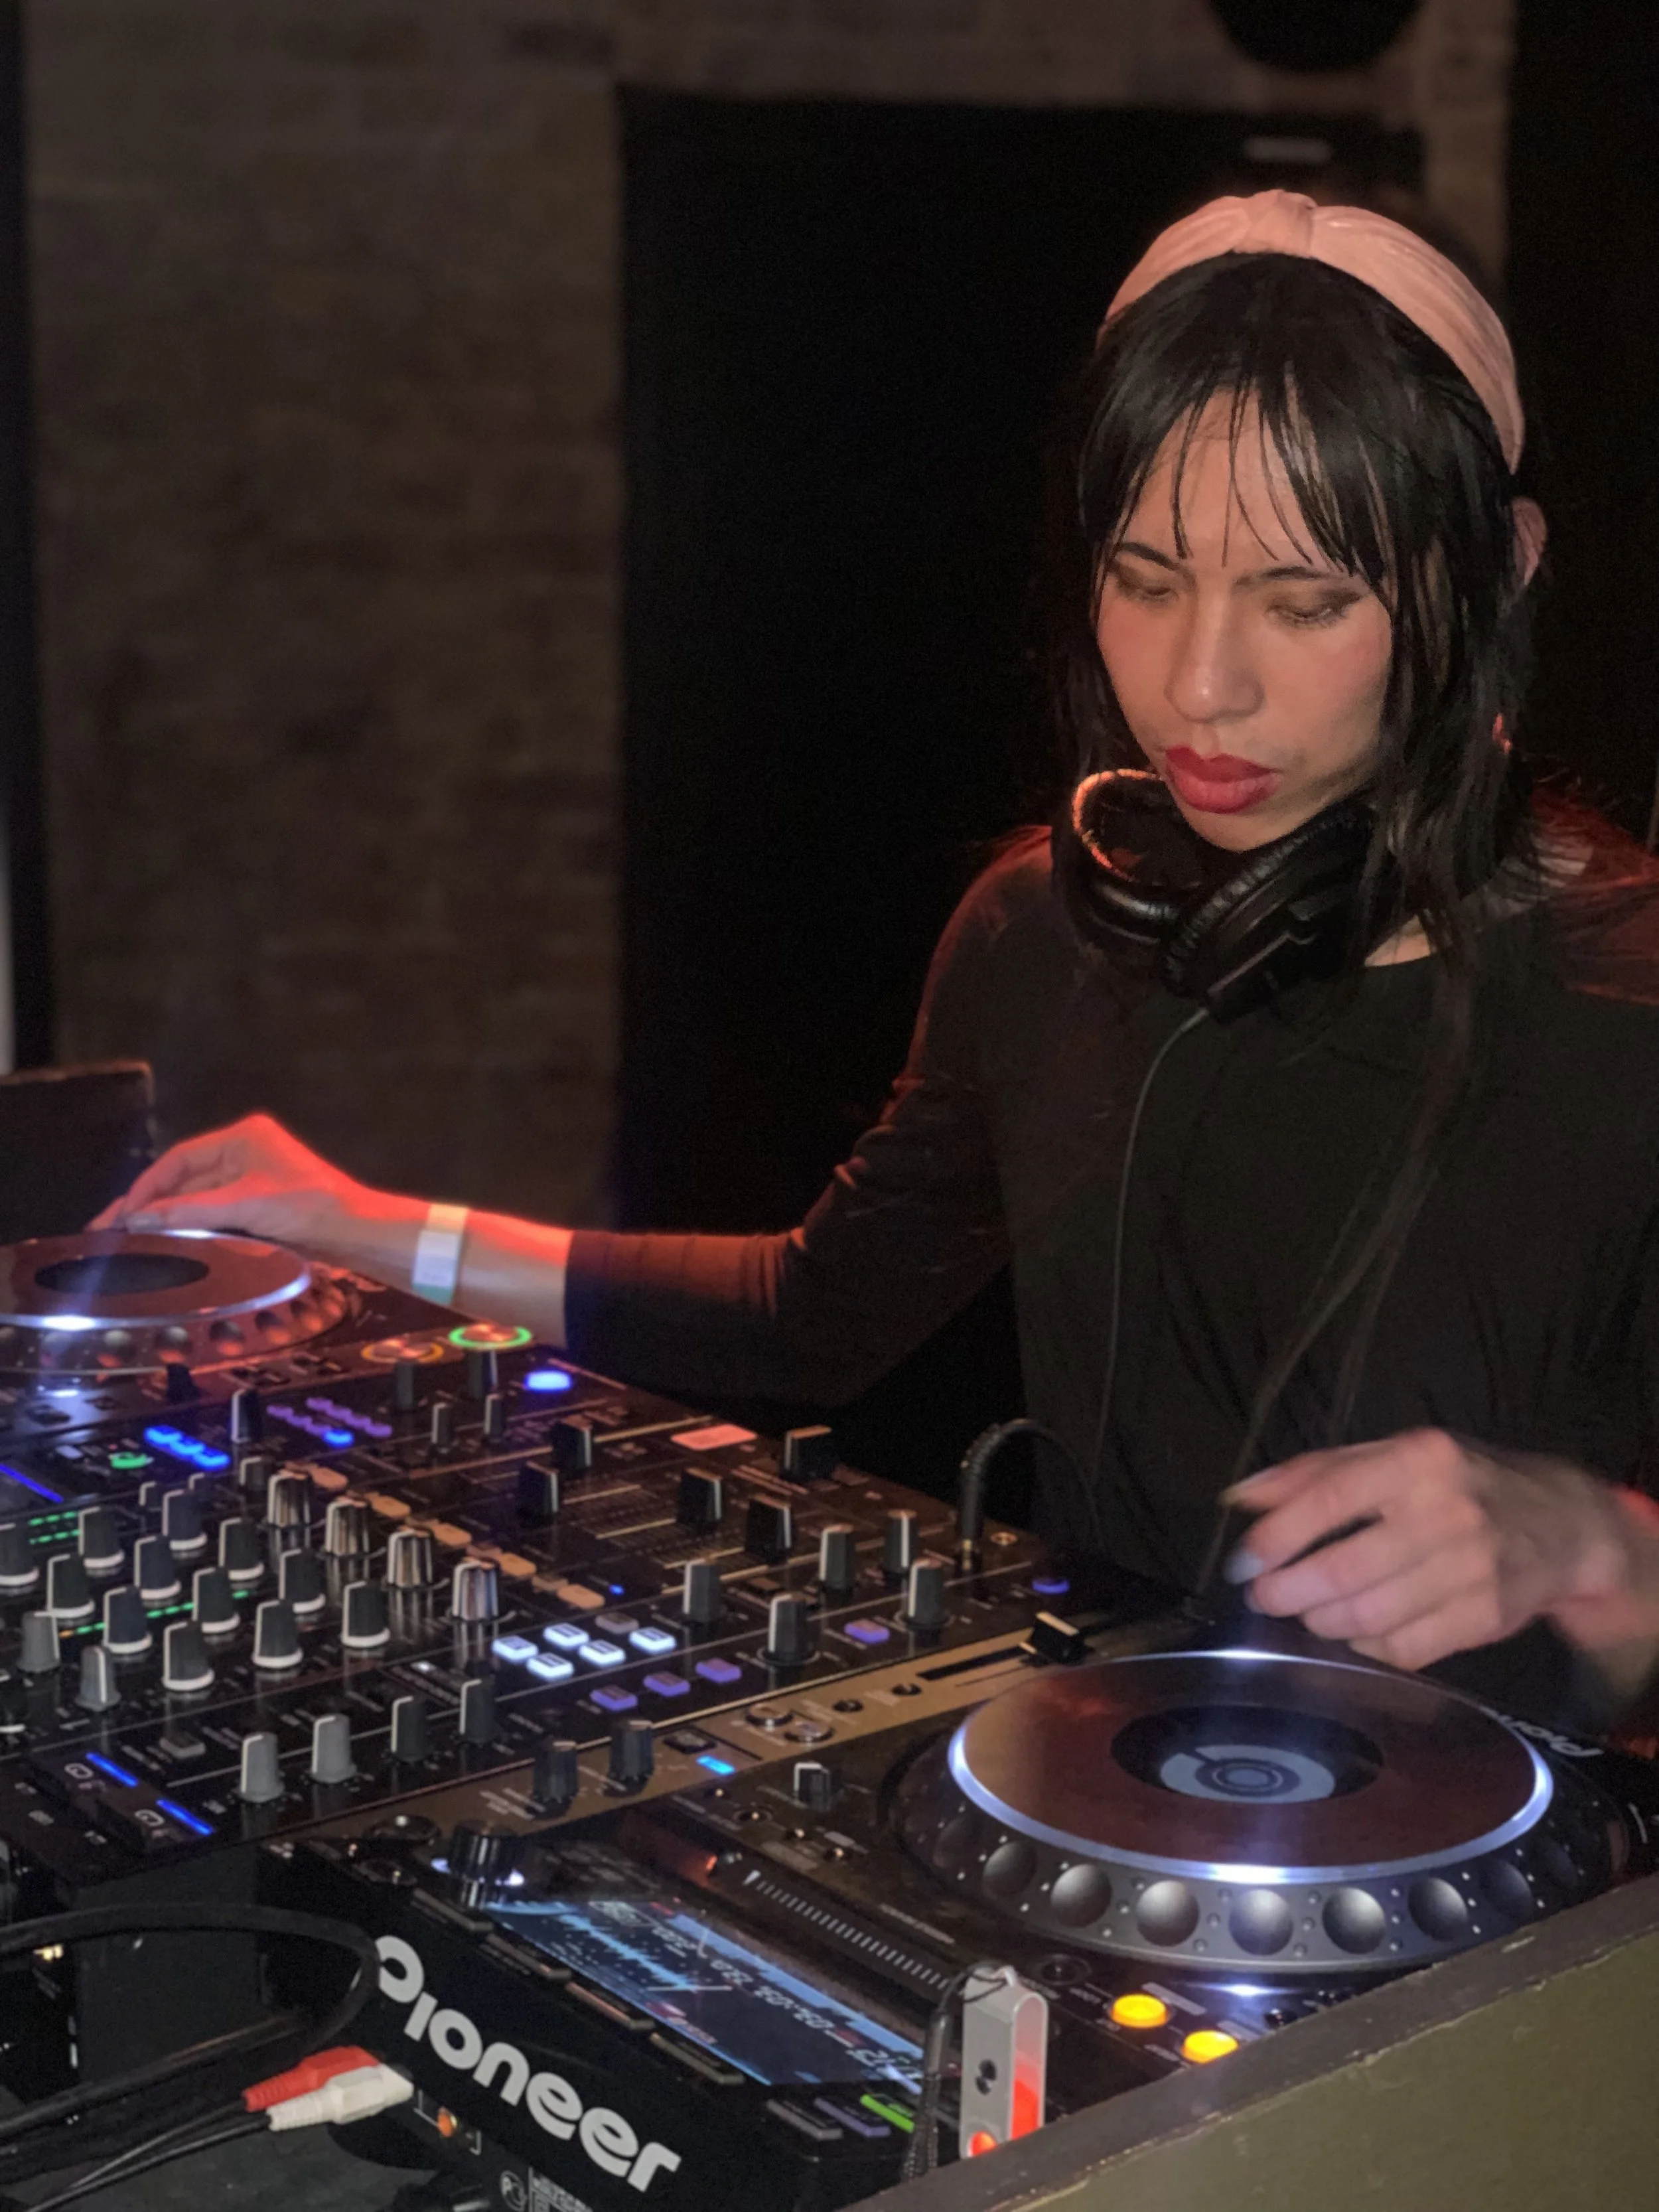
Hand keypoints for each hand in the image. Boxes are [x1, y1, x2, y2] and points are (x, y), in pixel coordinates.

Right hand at [89, 1112, 418, 1266]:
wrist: (357, 1231)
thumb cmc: (309, 1207)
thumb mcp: (245, 1205)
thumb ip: (190, 1211)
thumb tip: (139, 1219)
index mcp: (243, 1138)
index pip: (179, 1159)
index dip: (146, 1187)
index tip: (120, 1215)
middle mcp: (245, 1152)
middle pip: (185, 1180)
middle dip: (150, 1205)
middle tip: (110, 1231)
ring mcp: (253, 1178)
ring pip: (197, 1200)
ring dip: (168, 1219)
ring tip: (131, 1242)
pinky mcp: (260, 1205)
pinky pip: (215, 1214)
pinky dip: (191, 1228)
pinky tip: (169, 1245)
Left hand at [1222, 1427, 1656, 1671]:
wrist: (1562, 1525)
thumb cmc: (1459, 1484)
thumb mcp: (1393, 1457)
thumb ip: (1316, 1472)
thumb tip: (1241, 1497)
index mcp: (1417, 1460)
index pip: (1329, 1499)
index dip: (1277, 1537)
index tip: (1243, 1563)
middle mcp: (1446, 1512)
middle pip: (1344, 1568)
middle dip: (1288, 1591)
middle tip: (1265, 1596)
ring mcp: (1471, 1569)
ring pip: (1369, 1616)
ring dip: (1322, 1622)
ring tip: (1308, 1612)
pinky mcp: (1485, 1617)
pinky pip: (1404, 1649)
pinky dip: (1367, 1649)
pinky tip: (1356, 1633)